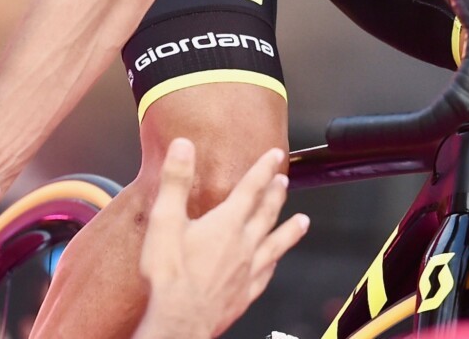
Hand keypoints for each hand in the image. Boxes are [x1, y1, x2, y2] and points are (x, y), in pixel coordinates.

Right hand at [133, 139, 309, 338]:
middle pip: (266, 214)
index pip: (250, 188)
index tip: (276, 155)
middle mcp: (243, 245)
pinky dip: (273, 264)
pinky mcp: (245, 295)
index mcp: (226, 224)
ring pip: (275, 244)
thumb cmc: (170, 275)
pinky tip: (275, 264)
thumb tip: (183, 147)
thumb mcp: (165, 221)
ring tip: (303, 221)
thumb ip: (175, 182)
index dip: (263, 169)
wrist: (179, 323)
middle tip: (284, 181)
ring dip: (289, 230)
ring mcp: (247, 271)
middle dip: (276, 194)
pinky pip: (266, 275)